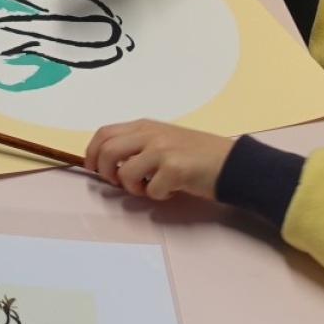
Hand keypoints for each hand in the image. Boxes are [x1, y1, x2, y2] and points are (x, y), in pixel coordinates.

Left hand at [85, 120, 232, 201]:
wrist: (232, 163)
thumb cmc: (198, 154)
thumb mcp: (164, 140)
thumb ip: (139, 145)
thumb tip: (110, 163)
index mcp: (145, 126)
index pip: (104, 134)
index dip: (91, 153)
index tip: (91, 168)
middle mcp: (150, 135)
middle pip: (107, 151)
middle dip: (104, 172)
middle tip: (117, 183)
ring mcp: (162, 151)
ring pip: (125, 173)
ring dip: (133, 188)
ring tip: (150, 188)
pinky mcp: (174, 170)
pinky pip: (151, 190)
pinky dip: (158, 196)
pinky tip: (172, 190)